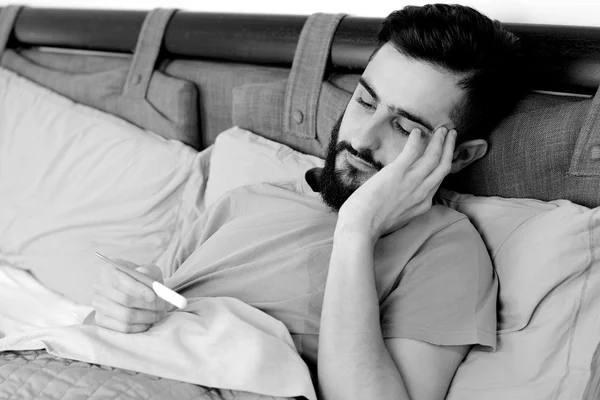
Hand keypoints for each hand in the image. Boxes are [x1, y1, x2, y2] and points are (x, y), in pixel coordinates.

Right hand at [92, 259, 167, 332]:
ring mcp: (98, 305)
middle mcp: (100, 287)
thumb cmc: (142, 280)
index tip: (153, 296)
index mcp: (109, 270)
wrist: (134, 292)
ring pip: (125, 316)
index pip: (119, 281)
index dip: (137, 289)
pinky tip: (149, 320)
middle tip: (164, 306)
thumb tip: (143, 273)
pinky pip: (124, 328)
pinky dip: (141, 326)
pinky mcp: (101, 321)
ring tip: (160, 313)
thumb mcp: (149, 270)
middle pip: (124, 300)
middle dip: (149, 305)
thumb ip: (148, 271)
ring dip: (148, 317)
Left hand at [337, 126, 455, 239]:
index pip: (438, 181)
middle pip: (443, 166)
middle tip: (451, 134)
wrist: (360, 227)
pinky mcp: (397, 173)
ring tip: (442, 129)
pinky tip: (417, 131)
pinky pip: (412, 151)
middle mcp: (422, 193)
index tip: (444, 154)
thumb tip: (402, 197)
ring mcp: (411, 182)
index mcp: (423, 204)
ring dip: (439, 140)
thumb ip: (406, 206)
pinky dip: (417, 140)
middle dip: (449, 148)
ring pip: (433, 157)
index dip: (443, 165)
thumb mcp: (398, 218)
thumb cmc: (372, 224)